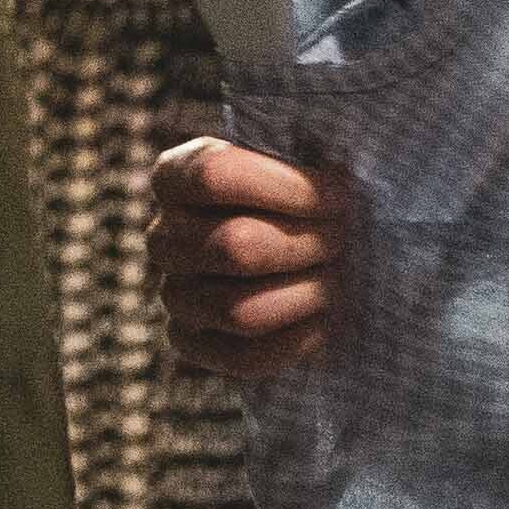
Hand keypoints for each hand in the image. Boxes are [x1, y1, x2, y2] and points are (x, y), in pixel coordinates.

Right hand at [152, 137, 341, 378]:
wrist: (295, 250)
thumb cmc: (301, 196)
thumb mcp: (295, 159)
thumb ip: (306, 151)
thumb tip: (342, 174)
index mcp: (175, 176)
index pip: (216, 176)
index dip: (288, 189)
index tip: (340, 195)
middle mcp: (162, 236)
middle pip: (235, 248)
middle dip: (307, 245)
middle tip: (346, 238)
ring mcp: (173, 294)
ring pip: (239, 310)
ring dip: (306, 294)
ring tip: (339, 278)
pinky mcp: (189, 342)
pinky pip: (241, 357)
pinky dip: (295, 341)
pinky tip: (325, 320)